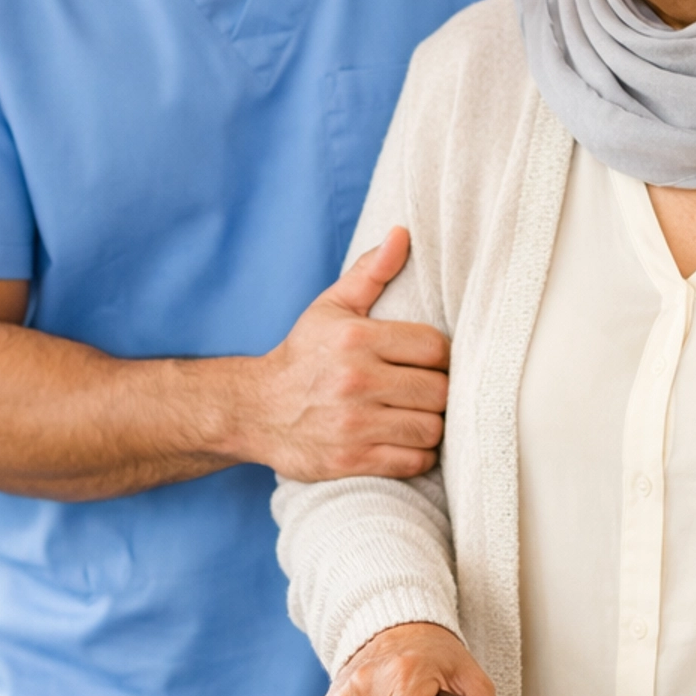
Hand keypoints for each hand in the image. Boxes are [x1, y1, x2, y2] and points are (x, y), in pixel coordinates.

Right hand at [248, 228, 449, 482]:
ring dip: (431, 425)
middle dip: (439, 392)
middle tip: (426, 392)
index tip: (429, 363)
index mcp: (357, 339)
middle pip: (439, 391)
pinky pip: (413, 462)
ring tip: (418, 416)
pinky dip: (418, 456)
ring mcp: (354, 424)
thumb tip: (402, 234)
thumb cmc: (303, 356)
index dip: (440, 357)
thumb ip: (371, 272)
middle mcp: (356, 381)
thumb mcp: (331, 308)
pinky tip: (407, 443)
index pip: (434, 347)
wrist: (255, 410)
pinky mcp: (352, 460)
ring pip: (431, 429)